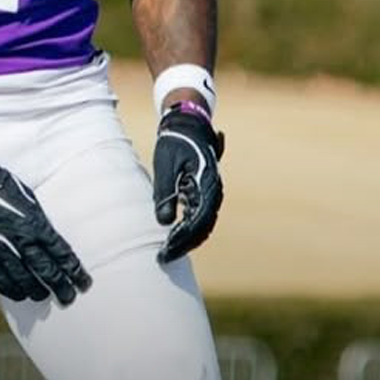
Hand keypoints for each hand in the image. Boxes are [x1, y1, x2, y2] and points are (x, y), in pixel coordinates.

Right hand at [0, 151, 90, 305]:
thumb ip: (42, 225)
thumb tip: (53, 244)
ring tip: (44, 297)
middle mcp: (21, 239)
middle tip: (68, 298)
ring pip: (23, 279)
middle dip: (60, 287)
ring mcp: (1, 249)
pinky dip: (11, 290)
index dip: (75, 272)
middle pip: (46, 271)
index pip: (62, 254)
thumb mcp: (32, 203)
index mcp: (36, 224)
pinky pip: (0, 279)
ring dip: (37, 291)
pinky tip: (20, 295)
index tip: (84, 283)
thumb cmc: (5, 189)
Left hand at [153, 103, 224, 263]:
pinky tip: (175, 237)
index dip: (182, 240)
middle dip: (185, 244)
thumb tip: (164, 222)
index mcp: (207, 183)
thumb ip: (165, 193)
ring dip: (188, 238)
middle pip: (203, 226)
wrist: (187, 122)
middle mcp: (214, 189)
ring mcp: (212, 190)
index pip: (198, 221)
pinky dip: (190, 227)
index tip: (166, 252)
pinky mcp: (206, 190)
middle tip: (165, 256)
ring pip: (204, 222)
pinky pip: (202, 214)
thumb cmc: (174, 141)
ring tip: (169, 250)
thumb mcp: (165, 165)